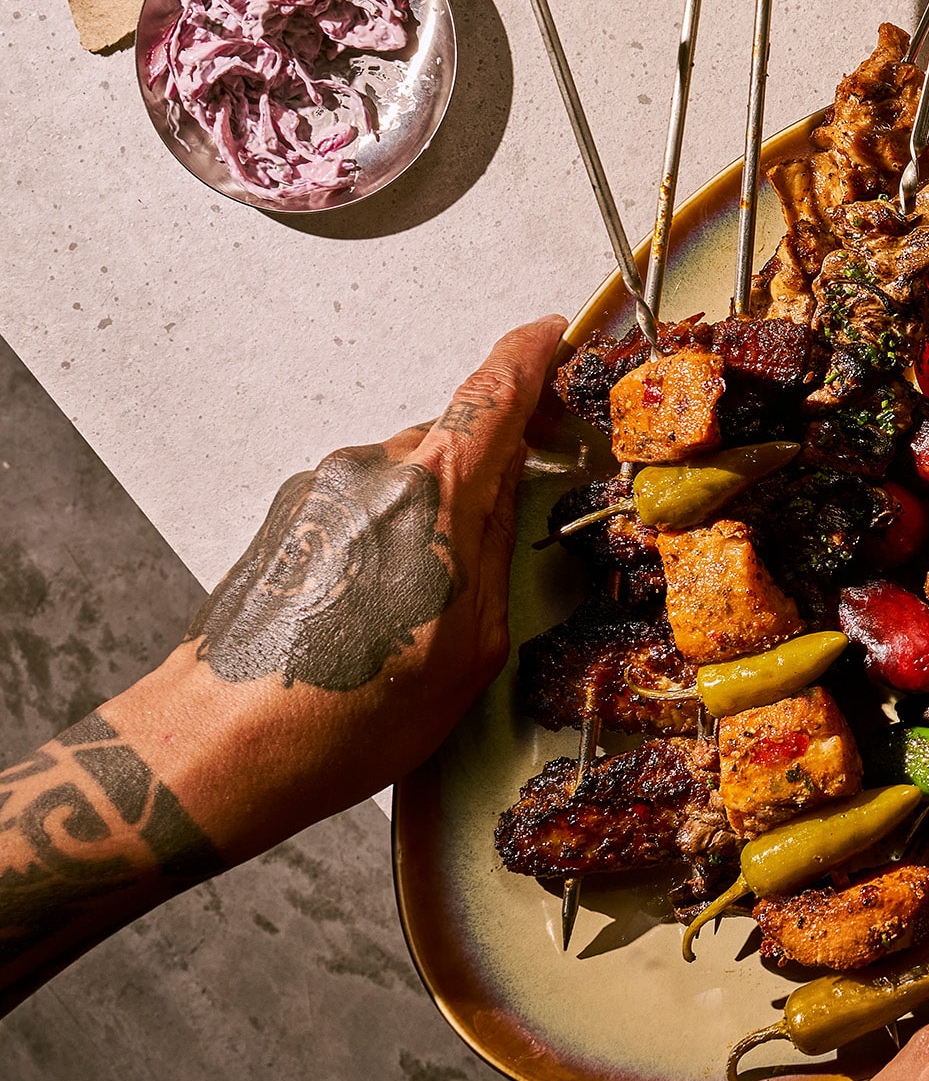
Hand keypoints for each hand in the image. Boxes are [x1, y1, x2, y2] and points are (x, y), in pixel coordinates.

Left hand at [0, 317, 563, 1013]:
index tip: (555, 336)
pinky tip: (384, 611)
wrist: (221, 745)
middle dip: (493, 472)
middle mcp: (371, 469)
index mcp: (433, 491)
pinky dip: (389, 539)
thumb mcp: (471, 645)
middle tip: (520, 528)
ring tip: (436, 606)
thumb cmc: (346, 711)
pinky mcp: (284, 517)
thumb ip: (496, 553)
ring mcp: (319, 489)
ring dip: (434, 518)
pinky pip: (363, 507)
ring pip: (408, 479)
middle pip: (454, 440)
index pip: (497, 389)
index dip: (535, 355)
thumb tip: (510, 499)